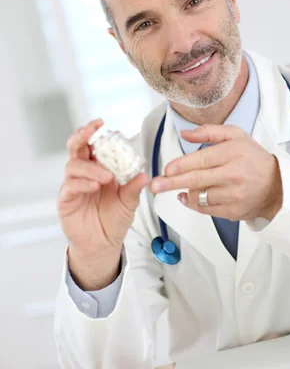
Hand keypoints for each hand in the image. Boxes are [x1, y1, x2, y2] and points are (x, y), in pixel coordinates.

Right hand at [58, 119, 148, 288]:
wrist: (104, 244)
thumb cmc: (114, 220)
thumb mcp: (129, 203)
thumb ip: (133, 188)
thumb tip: (144, 174)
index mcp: (98, 169)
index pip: (92, 145)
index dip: (94, 133)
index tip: (101, 123)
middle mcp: (84, 174)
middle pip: (75, 148)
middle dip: (81, 136)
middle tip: (91, 131)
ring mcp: (73, 186)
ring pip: (73, 165)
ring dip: (90, 167)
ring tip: (107, 177)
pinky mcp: (66, 200)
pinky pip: (70, 186)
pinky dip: (83, 183)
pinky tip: (95, 186)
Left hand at [150, 125, 281, 220]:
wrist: (277, 187)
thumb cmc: (254, 159)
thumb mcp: (237, 136)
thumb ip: (209, 132)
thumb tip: (184, 134)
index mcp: (234, 153)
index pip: (203, 159)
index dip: (182, 165)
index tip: (167, 168)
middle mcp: (234, 174)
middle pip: (197, 179)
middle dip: (172, 182)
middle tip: (155, 185)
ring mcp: (233, 195)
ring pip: (199, 195)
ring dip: (186, 191)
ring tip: (180, 186)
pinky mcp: (232, 212)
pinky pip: (205, 210)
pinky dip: (192, 204)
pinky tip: (186, 197)